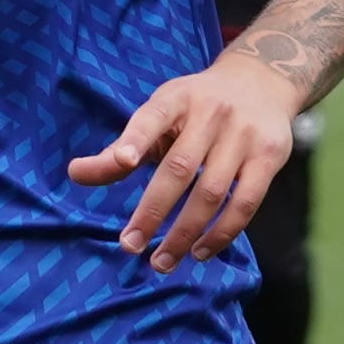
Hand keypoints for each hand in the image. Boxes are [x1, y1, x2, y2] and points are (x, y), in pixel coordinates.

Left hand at [67, 49, 301, 273]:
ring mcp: (243, 134)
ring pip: (211, 192)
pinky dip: (221, 232)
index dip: (136, 139)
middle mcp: (211, 113)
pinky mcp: (269, 156)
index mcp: (176, 99)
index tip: (122, 161)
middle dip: (152, 211)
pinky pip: (245, 203)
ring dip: (184, 232)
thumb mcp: (159, 115)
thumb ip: (121, 148)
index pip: (153, 118)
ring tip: (161, 261)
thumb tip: (75, 174)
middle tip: (130, 245)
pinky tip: (199, 252)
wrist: (262, 81)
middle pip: (179, 168)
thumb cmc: (196, 107)